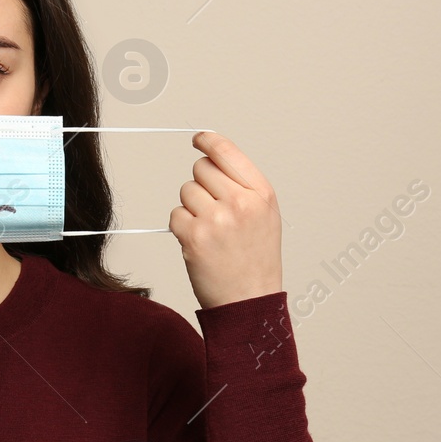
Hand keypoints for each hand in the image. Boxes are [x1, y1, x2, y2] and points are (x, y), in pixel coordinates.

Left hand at [168, 130, 282, 310]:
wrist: (249, 302)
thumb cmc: (256, 260)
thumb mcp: (265, 216)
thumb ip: (242, 186)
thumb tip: (211, 156)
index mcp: (261, 194)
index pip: (227, 153)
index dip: (208, 142)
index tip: (199, 140)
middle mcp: (240, 202)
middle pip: (200, 168)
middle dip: (201, 185)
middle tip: (214, 211)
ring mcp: (216, 219)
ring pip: (186, 191)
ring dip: (191, 208)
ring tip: (210, 232)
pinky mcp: (194, 236)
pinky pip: (175, 215)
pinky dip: (182, 228)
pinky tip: (199, 244)